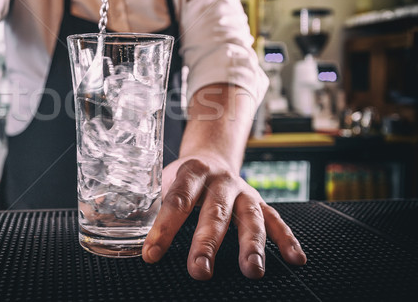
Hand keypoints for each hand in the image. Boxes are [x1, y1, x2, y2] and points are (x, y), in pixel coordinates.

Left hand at [142, 154, 306, 280]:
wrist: (212, 155)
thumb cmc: (184, 178)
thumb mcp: (164, 181)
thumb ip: (154, 205)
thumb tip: (129, 233)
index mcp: (192, 172)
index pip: (177, 200)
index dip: (164, 228)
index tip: (152, 254)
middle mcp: (220, 180)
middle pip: (214, 212)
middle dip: (207, 243)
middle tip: (199, 270)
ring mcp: (244, 191)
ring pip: (250, 217)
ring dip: (252, 245)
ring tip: (252, 270)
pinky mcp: (261, 202)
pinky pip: (277, 220)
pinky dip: (288, 240)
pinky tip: (296, 260)